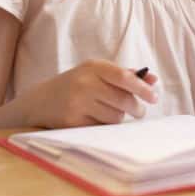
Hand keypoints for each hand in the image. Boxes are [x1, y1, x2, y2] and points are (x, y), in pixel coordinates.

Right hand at [25, 60, 158, 128]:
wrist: (40, 100)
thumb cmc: (77, 84)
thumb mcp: (97, 73)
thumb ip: (125, 75)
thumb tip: (153, 79)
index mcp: (94, 67)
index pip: (124, 77)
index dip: (142, 88)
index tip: (154, 98)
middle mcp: (85, 83)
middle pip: (123, 100)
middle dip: (136, 108)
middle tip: (139, 111)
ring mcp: (77, 103)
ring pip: (115, 117)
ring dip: (119, 117)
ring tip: (109, 112)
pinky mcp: (72, 122)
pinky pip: (102, 128)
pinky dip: (104, 126)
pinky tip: (95, 119)